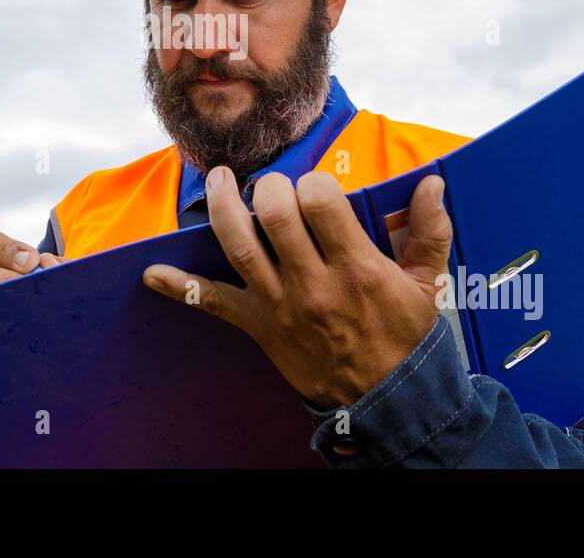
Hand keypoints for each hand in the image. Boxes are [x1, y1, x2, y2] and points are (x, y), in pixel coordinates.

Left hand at [142, 167, 452, 409]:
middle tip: (273, 187)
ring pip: (240, 245)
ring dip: (222, 207)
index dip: (315, 183)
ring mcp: (281, 305)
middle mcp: (314, 284)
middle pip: (275, 215)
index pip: (320, 201)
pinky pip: (214, 304)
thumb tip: (431, 186)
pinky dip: (181, 288)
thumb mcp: (426, 284)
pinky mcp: (259, 326)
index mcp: (357, 267)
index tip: (318, 189)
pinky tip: (153, 274)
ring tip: (222, 182)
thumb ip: (430, 231)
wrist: (388, 401)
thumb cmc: (405, 337)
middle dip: (270, 188)